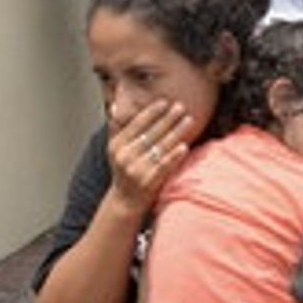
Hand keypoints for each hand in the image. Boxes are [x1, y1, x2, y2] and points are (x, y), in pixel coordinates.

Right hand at [107, 100, 192, 216]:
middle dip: (168, 118)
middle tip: (181, 106)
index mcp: (117, 146)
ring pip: (160, 147)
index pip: (136, 125)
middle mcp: (125, 157)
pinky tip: (184, 146)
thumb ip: (116, 128)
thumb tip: (114, 105)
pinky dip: (174, 155)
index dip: (151, 112)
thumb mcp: (115, 149)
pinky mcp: (149, 182)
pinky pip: (164, 165)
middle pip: (151, 133)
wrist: (125, 201)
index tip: (165, 102)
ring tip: (189, 120)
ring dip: (176, 132)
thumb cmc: (124, 170)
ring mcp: (137, 170)